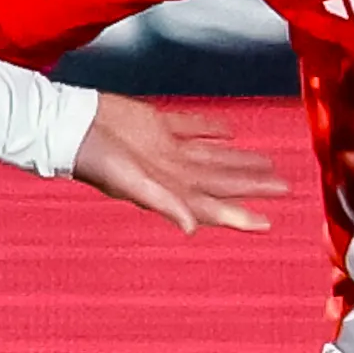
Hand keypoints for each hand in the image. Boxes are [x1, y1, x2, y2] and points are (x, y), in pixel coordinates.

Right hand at [70, 95, 290, 232]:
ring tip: (267, 164)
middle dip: (251, 187)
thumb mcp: (130, 183)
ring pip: (213, 158)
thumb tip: (191, 228)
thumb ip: (163, 203)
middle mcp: (172, 173)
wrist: (70, 125)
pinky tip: (230, 132)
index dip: (240, 216)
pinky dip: (212, 130)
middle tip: (283, 189)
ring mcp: (167, 149)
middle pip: (221, 183)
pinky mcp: (158, 124)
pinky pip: (193, 128)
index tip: (267, 222)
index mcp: (169, 190)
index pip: (213, 207)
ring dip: (239, 162)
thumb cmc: (94, 160)